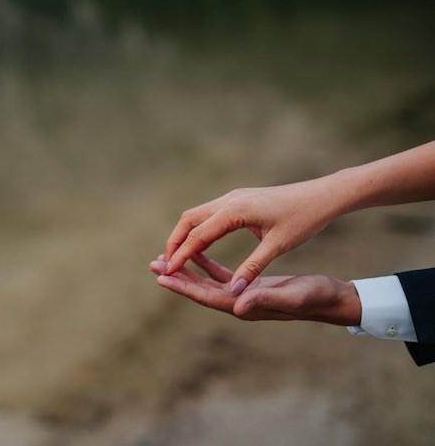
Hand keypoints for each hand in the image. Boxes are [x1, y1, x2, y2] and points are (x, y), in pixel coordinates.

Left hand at [148, 254, 360, 325]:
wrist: (330, 297)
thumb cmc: (314, 297)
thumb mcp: (290, 296)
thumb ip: (264, 300)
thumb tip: (237, 306)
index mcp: (244, 306)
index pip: (206, 296)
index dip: (183, 287)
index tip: (162, 277)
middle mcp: (238, 303)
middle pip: (200, 290)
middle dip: (176, 277)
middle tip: (152, 265)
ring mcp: (242, 294)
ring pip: (206, 281)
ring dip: (187, 270)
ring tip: (164, 258)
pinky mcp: (248, 284)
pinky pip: (220, 273)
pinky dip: (206, 263)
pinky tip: (196, 252)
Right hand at [163, 180, 345, 294]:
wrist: (321, 195)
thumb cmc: (303, 220)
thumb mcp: (278, 246)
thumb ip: (252, 268)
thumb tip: (233, 292)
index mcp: (235, 211)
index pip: (198, 236)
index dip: (181, 256)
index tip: (167, 273)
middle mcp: (229, 200)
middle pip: (188, 221)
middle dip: (174, 243)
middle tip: (165, 266)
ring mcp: (232, 198)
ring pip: (196, 216)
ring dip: (184, 236)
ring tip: (177, 258)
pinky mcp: (238, 200)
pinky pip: (208, 215)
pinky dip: (197, 231)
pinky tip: (199, 246)